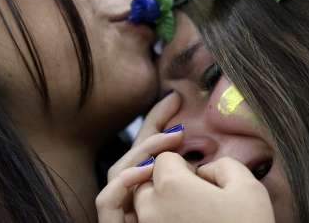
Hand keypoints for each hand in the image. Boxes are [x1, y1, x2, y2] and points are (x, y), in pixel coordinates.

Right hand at [96, 93, 182, 222]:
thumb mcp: (184, 194)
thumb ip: (187, 175)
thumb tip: (203, 144)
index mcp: (144, 188)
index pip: (147, 150)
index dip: (158, 121)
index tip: (175, 98)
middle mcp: (127, 197)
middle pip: (132, 157)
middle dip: (152, 133)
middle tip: (181, 125)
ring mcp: (116, 210)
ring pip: (117, 173)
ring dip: (142, 153)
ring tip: (170, 141)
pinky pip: (106, 200)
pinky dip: (124, 182)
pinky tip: (147, 170)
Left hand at [134, 153, 274, 222]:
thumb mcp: (248, 187)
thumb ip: (222, 165)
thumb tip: (205, 171)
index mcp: (171, 186)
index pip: (163, 159)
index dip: (184, 164)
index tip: (202, 181)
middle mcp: (152, 209)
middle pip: (148, 183)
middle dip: (167, 184)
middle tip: (197, 198)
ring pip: (146, 208)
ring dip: (164, 205)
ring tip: (194, 215)